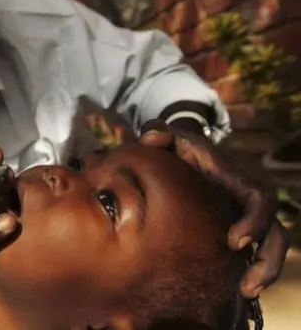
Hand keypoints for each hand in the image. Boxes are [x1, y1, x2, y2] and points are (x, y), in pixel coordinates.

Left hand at [138, 119, 290, 298]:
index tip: (235, 241)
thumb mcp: (172, 140)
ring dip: (264, 272)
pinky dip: (250, 273)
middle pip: (276, 231)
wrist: (184, 159)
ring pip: (272, 247)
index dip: (254, 220)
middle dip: (266, 258)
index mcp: (236, 180)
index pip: (259, 199)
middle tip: (246, 283)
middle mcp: (247, 201)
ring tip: (246, 292)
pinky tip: (235, 293)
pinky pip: (254, 256)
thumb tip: (151, 138)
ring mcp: (246, 218)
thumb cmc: (179, 151)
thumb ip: (159, 133)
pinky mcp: (238, 233)